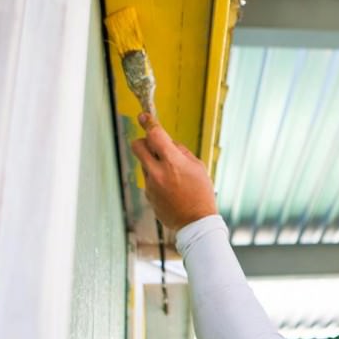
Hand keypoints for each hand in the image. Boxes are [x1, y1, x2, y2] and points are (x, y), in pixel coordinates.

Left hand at [131, 113, 217, 230]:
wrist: (196, 222)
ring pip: (144, 164)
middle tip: (154, 145)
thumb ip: (181, 152)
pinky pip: (149, 180)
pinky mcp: (148, 196)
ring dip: (154, 164)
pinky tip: (172, 190)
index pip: (155, 135)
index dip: (148, 122)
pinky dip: (157, 180)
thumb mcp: (198, 167)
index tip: (143, 116)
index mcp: (172, 162)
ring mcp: (150, 185)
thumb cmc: (201, 194)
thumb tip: (169, 144)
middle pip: (137, 146)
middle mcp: (157, 172)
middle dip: (144, 141)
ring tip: (173, 177)